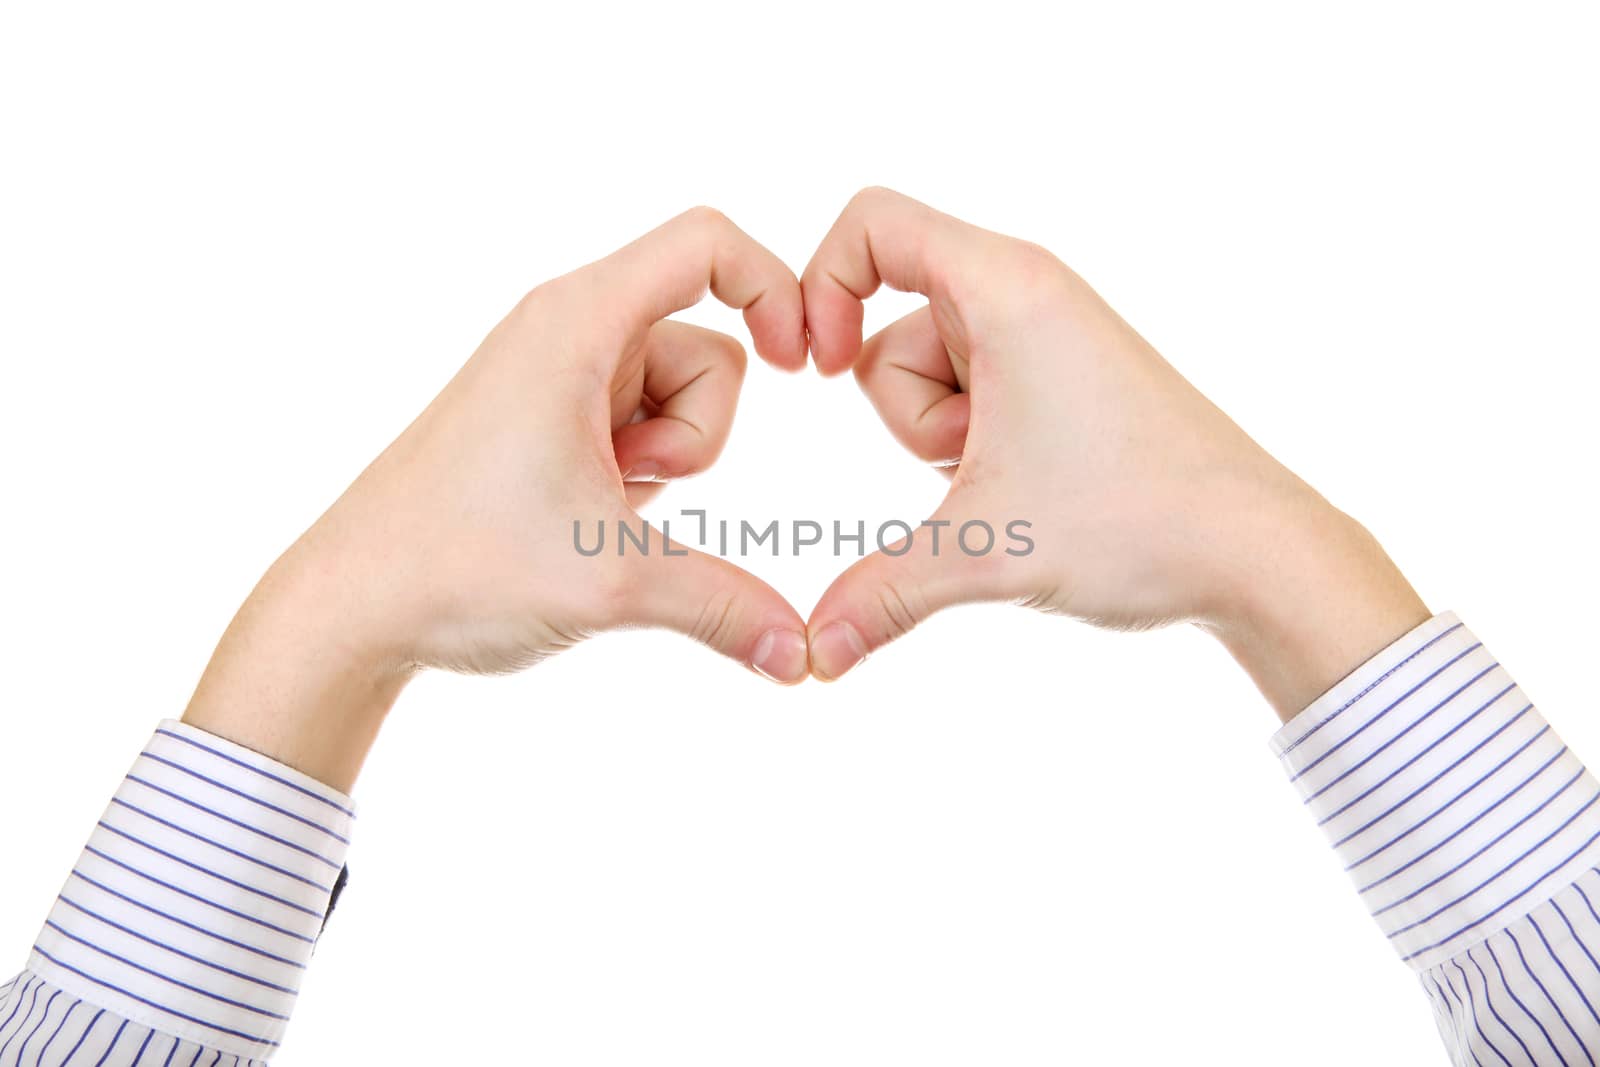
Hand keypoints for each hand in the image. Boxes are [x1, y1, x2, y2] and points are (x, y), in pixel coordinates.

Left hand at [185, 208, 810, 788]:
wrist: (352, 606)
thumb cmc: (457, 567)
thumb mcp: (611, 583)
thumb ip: (725, 607)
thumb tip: (806, 657)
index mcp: (575, 325)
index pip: (704, 243)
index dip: (774, 287)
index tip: (801, 368)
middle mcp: (565, 332)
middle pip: (710, 344)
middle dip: (700, 432)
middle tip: (628, 487)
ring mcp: (555, 377)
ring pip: (679, 396)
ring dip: (667, 460)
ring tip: (596, 508)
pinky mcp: (548, 420)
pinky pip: (640, 427)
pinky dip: (637, 474)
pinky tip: (583, 517)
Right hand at [800, 188, 1429, 715]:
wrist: (1258, 552)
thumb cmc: (1137, 522)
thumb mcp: (985, 551)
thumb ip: (879, 594)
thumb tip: (811, 656)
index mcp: (1007, 288)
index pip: (874, 221)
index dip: (821, 286)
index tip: (818, 371)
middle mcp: (1028, 292)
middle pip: (890, 326)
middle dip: (910, 412)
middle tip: (981, 460)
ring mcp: (1049, 335)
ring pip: (930, 373)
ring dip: (946, 439)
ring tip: (1019, 479)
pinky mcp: (1065, 378)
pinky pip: (974, 395)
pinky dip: (978, 445)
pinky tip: (1034, 488)